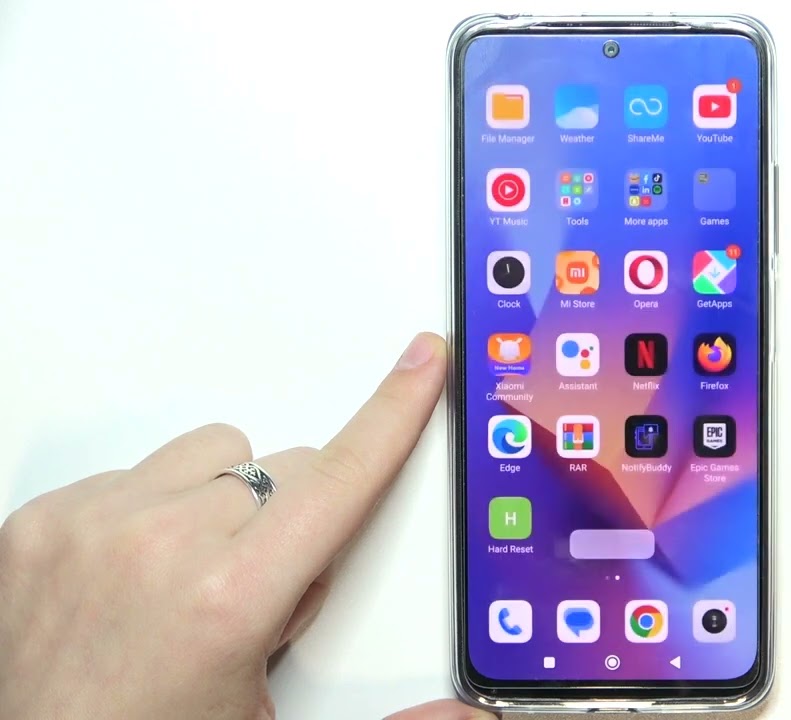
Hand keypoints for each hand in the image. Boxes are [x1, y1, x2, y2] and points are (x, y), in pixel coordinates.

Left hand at [0, 333, 490, 719]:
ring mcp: (93, 525)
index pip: (341, 478)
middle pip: (286, 470)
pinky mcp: (42, 520)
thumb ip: (387, 717)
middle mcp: (159, 544)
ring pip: (212, 455)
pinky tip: (136, 579)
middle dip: (296, 520)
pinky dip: (151, 512)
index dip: (395, 413)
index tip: (423, 364)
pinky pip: (136, 472)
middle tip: (255, 596)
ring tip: (191, 580)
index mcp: (230, 597)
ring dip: (222, 501)